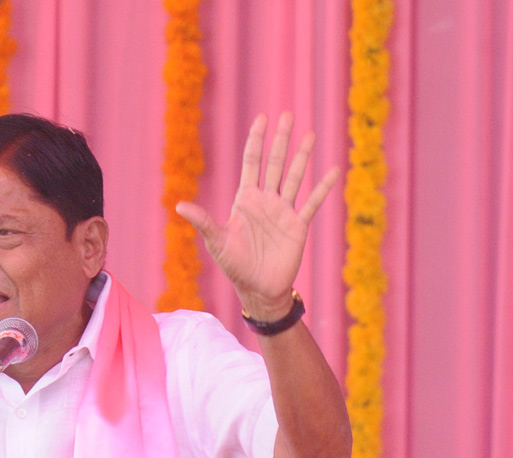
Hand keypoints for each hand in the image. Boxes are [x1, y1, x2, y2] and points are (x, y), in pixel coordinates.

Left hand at [176, 112, 338, 319]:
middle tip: (288, 114)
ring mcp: (283, 211)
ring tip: (310, 134)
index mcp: (245, 200)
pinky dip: (322, 188)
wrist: (258, 288)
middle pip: (275, 163)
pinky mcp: (298, 225)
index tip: (262, 118)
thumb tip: (179, 206)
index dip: (256, 140)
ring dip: (302, 156)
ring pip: (295, 176)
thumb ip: (203, 222)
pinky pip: (312, 203)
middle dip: (281, 140)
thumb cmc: (234, 265)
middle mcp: (266, 200)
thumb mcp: (217, 242)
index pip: (251, 162)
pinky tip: (333, 171)